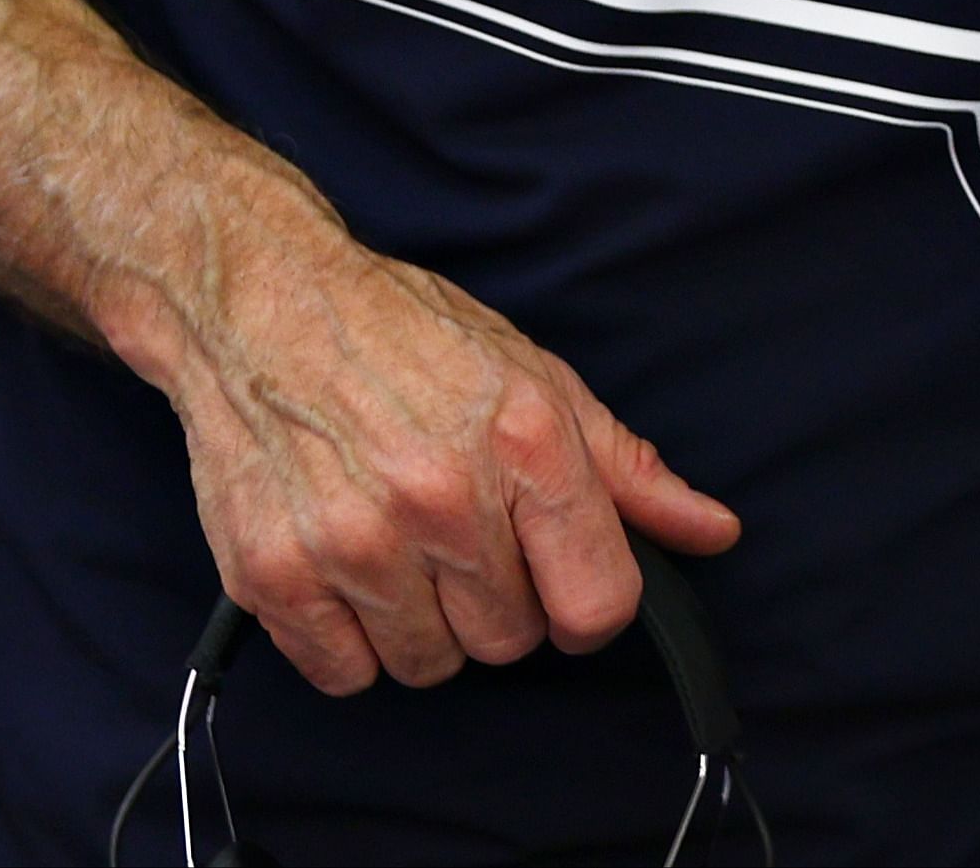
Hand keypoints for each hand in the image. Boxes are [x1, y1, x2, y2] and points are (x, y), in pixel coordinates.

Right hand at [129, 208, 742, 695]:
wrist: (264, 305)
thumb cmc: (409, 338)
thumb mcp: (540, 380)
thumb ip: (629, 471)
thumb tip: (714, 532)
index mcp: (526, 443)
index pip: (599, 604)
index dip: (588, 605)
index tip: (561, 580)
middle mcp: (441, 498)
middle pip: (511, 642)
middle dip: (498, 602)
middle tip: (462, 534)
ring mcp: (353, 542)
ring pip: (429, 665)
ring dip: (423, 624)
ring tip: (402, 543)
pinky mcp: (273, 576)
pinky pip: (345, 675)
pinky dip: (351, 639)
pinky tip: (349, 569)